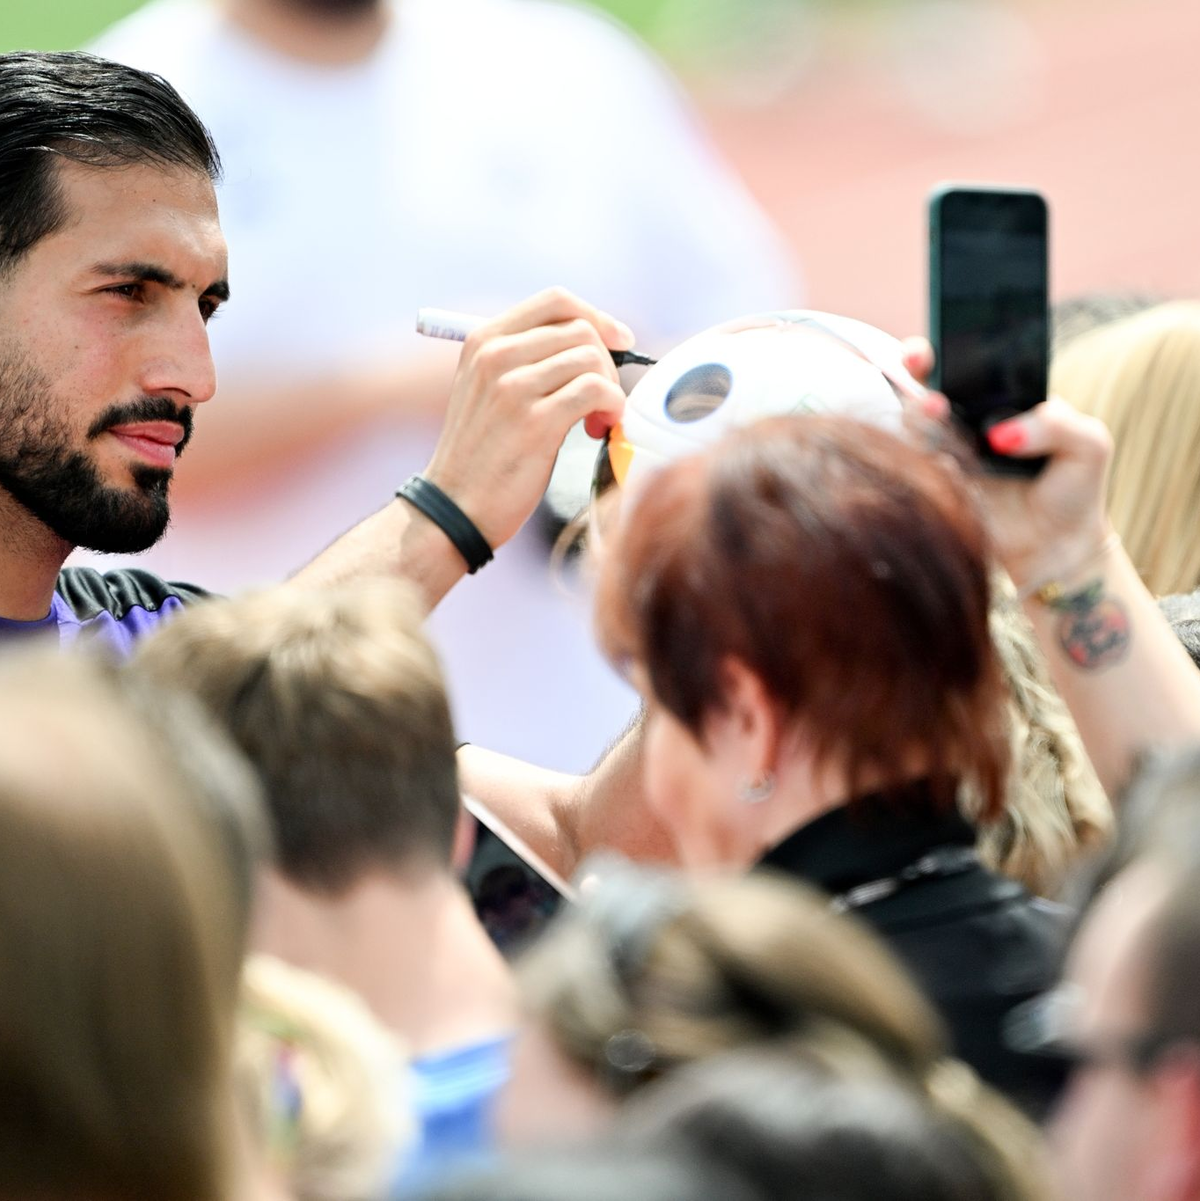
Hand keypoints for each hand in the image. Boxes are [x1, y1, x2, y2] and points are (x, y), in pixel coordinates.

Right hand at [423, 287, 632, 548]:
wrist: (455, 508)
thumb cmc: (482, 455)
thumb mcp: (488, 390)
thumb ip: (527, 359)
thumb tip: (595, 341)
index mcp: (483, 340)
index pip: (556, 301)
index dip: (597, 316)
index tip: (618, 343)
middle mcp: (495, 356)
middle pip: (581, 329)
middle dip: (607, 362)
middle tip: (602, 400)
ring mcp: (513, 387)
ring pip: (592, 359)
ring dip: (610, 390)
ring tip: (597, 421)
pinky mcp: (535, 422)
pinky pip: (595, 391)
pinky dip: (612, 407)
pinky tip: (600, 428)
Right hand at [901, 337, 1113, 588]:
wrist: (1056, 545)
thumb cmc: (1073, 487)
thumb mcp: (1088, 445)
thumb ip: (1055, 425)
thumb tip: (1002, 433)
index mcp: (1000, 398)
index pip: (965, 361)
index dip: (941, 349)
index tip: (933, 347)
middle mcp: (966, 420)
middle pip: (924, 383)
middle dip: (914, 371)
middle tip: (921, 373)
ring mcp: (946, 451)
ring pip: (913, 423)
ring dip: (919, 415)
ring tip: (937, 412)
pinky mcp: (935, 486)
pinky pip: (916, 465)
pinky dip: (927, 459)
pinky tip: (951, 465)